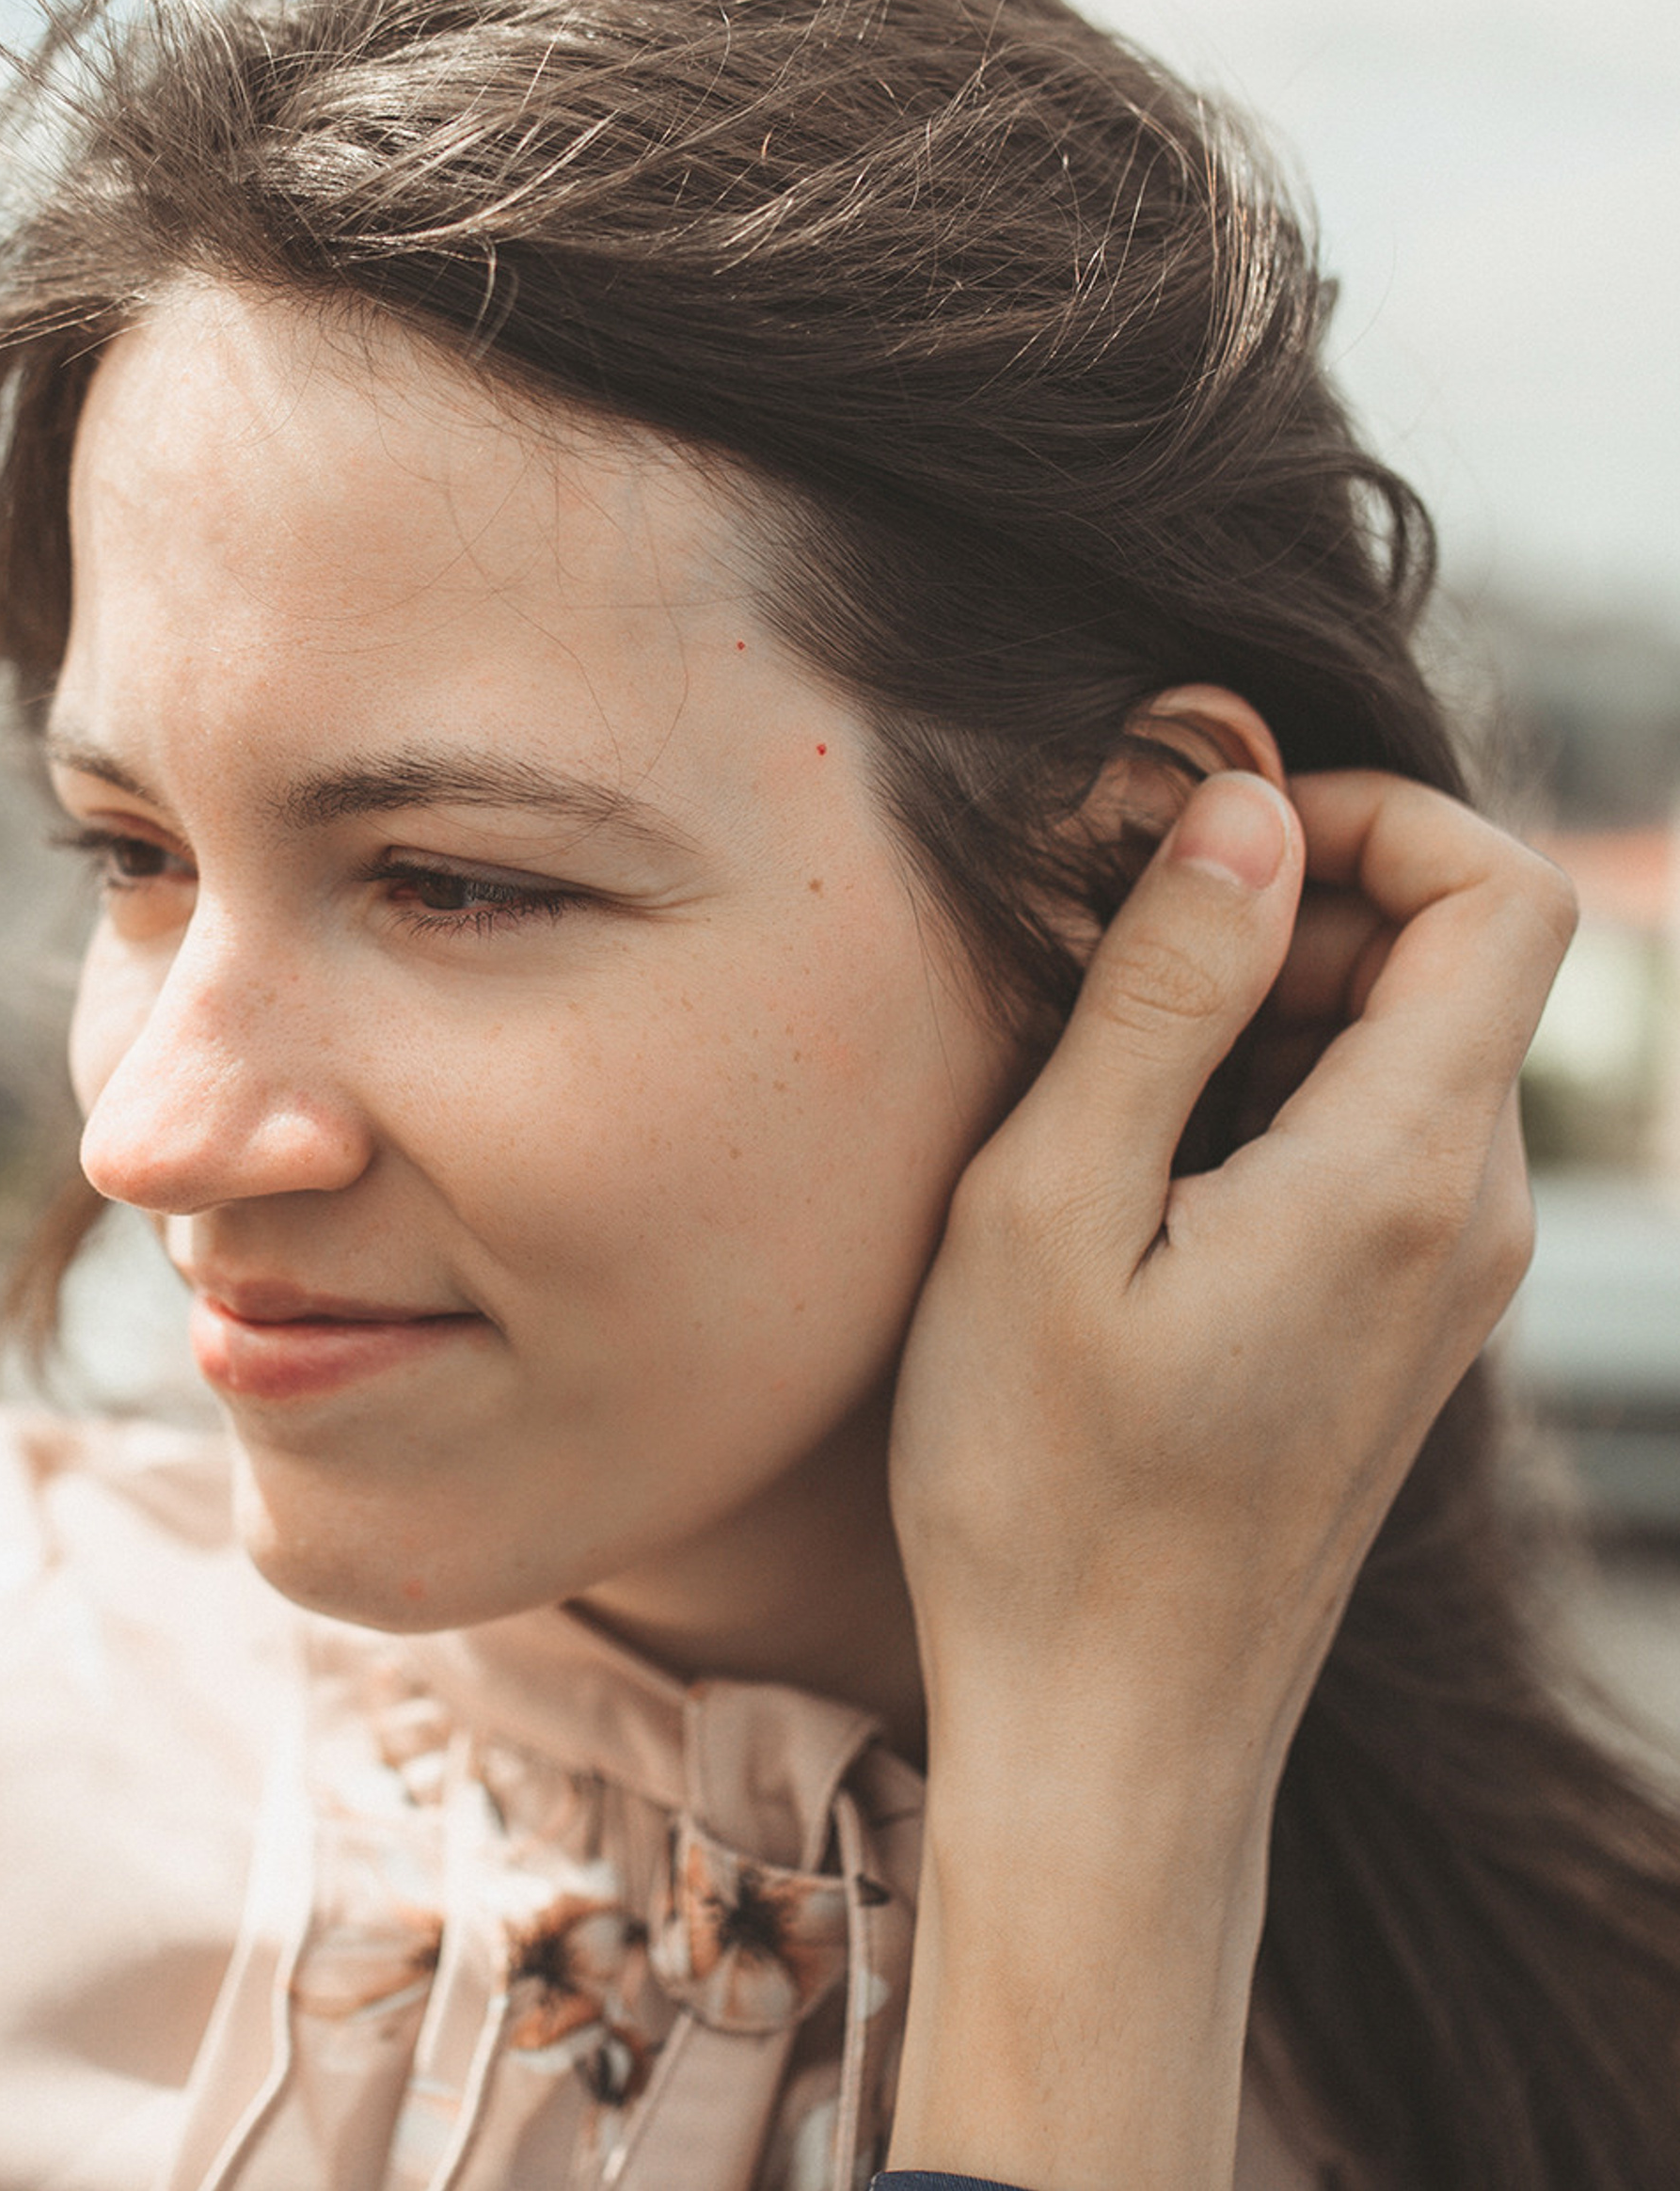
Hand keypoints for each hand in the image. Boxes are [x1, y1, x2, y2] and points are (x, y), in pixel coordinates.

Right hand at [883, 769, 1574, 2190]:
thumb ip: (1159, 994)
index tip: (1204, 847)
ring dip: (1268, 1009)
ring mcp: (1449, 1288)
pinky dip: (1272, 1100)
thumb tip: (1243, 809)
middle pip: (1458, 962)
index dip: (1369, 818)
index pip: (1504, 893)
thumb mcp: (1049, 1210)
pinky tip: (1132, 1182)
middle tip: (1107, 958)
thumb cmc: (1043, 1490)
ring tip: (1096, 1081)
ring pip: (1408, 1052)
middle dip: (1296, 906)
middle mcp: (1474, 1221)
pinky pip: (1376, 1148)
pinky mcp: (1399, 1335)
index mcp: (1407, 1173)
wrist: (1110, 1738)